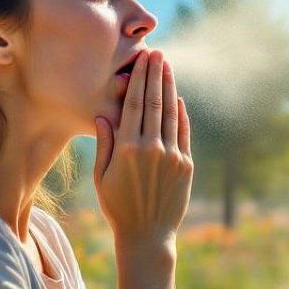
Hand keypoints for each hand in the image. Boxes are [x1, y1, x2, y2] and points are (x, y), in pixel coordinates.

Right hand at [93, 49, 192, 251]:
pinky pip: (183, 132)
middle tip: (157, 54)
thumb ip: (105, 143)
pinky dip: (181, 114)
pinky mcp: (186, 165)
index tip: (142, 60)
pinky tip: (177, 99)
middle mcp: (151, 148)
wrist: (147, 235)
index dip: (139, 79)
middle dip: (155, 75)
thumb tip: (104, 114)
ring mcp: (171, 156)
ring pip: (171, 114)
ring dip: (169, 88)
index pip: (133, 104)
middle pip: (154, 102)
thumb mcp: (102, 176)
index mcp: (127, 148)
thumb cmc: (118, 206)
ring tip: (167, 68)